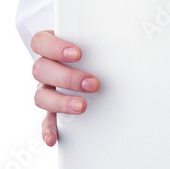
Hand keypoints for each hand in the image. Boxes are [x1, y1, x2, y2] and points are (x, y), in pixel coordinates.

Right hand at [30, 30, 99, 145]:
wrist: (96, 61)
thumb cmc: (94, 47)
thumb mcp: (95, 38)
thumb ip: (102, 35)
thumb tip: (129, 30)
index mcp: (51, 46)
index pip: (41, 42)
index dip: (55, 47)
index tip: (78, 53)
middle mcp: (47, 67)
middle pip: (41, 70)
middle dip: (68, 77)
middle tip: (93, 82)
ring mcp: (47, 89)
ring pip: (41, 96)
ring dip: (62, 102)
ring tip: (83, 106)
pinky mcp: (52, 109)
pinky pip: (46, 120)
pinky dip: (49, 129)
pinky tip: (54, 138)